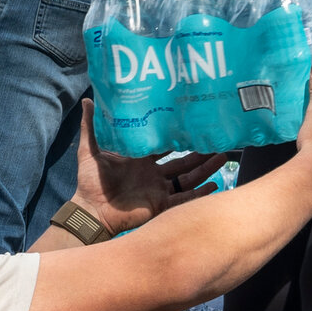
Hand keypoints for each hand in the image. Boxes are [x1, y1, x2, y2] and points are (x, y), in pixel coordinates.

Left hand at [73, 98, 224, 233]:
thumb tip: (88, 100)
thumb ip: (91, 127)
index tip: (193, 124)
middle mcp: (154, 174)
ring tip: (222, 157)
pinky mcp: (161, 205)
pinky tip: (214, 186)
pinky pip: (184, 199)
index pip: (165, 146)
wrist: (90, 210)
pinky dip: (199, 194)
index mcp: (142, 160)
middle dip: (200, 153)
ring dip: (205, 169)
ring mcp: (159, 190)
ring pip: (189, 178)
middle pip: (183, 162)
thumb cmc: (89, 182)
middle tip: (217, 140)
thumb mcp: (90, 150)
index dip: (179, 137)